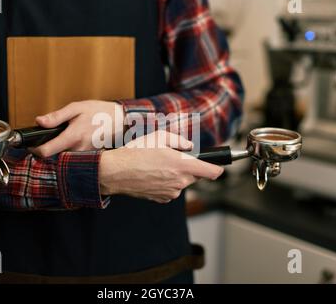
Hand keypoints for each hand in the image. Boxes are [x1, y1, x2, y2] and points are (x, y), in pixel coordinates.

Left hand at [31, 100, 123, 156]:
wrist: (120, 120)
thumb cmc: (99, 112)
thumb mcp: (76, 108)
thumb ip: (56, 116)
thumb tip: (39, 121)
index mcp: (73, 137)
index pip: (46, 152)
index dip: (35, 149)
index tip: (32, 144)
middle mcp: (78, 150)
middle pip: (53, 156)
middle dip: (48, 146)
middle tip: (51, 134)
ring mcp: (84, 155)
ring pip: (63, 156)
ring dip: (59, 148)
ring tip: (67, 134)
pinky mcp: (89, 157)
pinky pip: (73, 155)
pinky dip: (69, 149)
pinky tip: (76, 138)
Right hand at [99, 131, 223, 203]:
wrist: (115, 172)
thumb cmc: (135, 152)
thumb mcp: (158, 137)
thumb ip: (179, 141)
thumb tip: (189, 147)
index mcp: (182, 165)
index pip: (212, 172)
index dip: (218, 168)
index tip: (219, 166)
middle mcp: (180, 182)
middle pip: (196, 176)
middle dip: (189, 168)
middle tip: (172, 159)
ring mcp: (171, 193)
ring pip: (182, 183)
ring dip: (176, 176)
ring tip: (157, 166)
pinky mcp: (162, 199)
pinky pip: (171, 190)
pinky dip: (166, 183)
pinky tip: (152, 175)